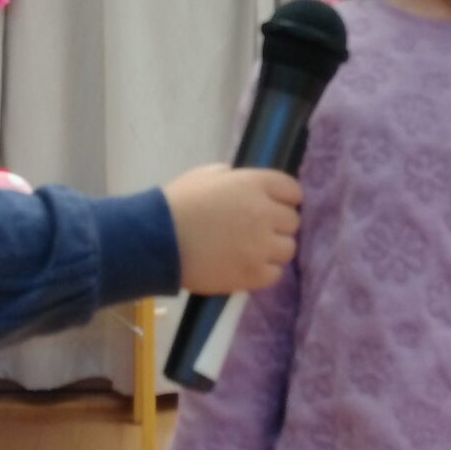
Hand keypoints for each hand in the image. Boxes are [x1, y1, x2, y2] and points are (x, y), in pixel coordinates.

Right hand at [162, 164, 301, 296]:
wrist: (157, 241)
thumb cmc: (177, 204)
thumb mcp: (206, 176)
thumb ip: (233, 178)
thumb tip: (245, 185)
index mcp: (254, 184)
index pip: (292, 190)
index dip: (284, 198)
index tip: (273, 206)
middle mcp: (265, 213)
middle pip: (292, 221)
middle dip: (277, 224)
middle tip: (257, 230)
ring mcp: (261, 246)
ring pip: (288, 249)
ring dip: (273, 249)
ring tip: (252, 251)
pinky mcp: (253, 274)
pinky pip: (276, 274)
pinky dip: (264, 271)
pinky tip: (247, 266)